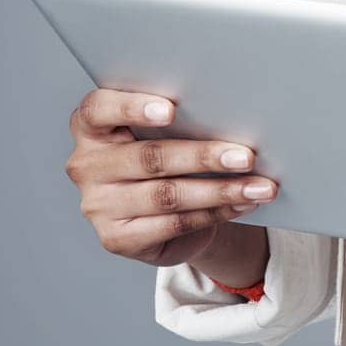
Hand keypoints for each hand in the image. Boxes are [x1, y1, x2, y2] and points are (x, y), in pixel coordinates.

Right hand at [64, 87, 277, 268]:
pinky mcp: (116, 238)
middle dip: (203, 156)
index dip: (132, 107)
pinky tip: (242, 204)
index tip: (170, 110)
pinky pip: (173, 224)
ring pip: (167, 195)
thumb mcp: (163, 130)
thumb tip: (234, 112)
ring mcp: (98, 205)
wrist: (160, 211)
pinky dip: (215, 213)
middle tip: (245, 156)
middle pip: (149, 157)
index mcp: (90, 127)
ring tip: (259, 186)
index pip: (98, 110)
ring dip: (220, 190)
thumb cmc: (166, 151)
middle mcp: (86, 165)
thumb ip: (179, 117)